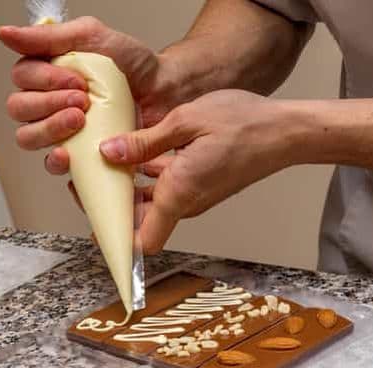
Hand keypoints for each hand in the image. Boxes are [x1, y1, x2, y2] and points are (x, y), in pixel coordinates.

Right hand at [0, 17, 178, 174]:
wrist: (166, 90)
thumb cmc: (133, 64)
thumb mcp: (93, 37)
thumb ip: (50, 36)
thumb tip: (5, 34)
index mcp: (46, 74)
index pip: (22, 79)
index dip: (44, 80)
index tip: (77, 80)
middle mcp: (48, 102)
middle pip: (20, 109)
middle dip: (48, 104)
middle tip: (82, 100)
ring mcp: (62, 131)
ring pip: (29, 137)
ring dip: (50, 129)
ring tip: (79, 121)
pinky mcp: (79, 155)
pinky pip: (53, 165)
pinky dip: (56, 161)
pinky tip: (69, 155)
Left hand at [99, 90, 298, 253]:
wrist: (285, 131)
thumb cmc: (244, 124)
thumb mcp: (187, 121)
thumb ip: (145, 141)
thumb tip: (109, 153)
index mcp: (180, 192)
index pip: (142, 241)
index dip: (115, 239)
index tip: (92, 220)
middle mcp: (187, 202)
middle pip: (139, 222)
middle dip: (112, 206)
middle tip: (87, 175)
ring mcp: (196, 195)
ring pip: (151, 204)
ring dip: (127, 188)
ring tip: (104, 157)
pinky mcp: (202, 184)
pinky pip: (166, 189)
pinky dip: (147, 177)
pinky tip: (136, 150)